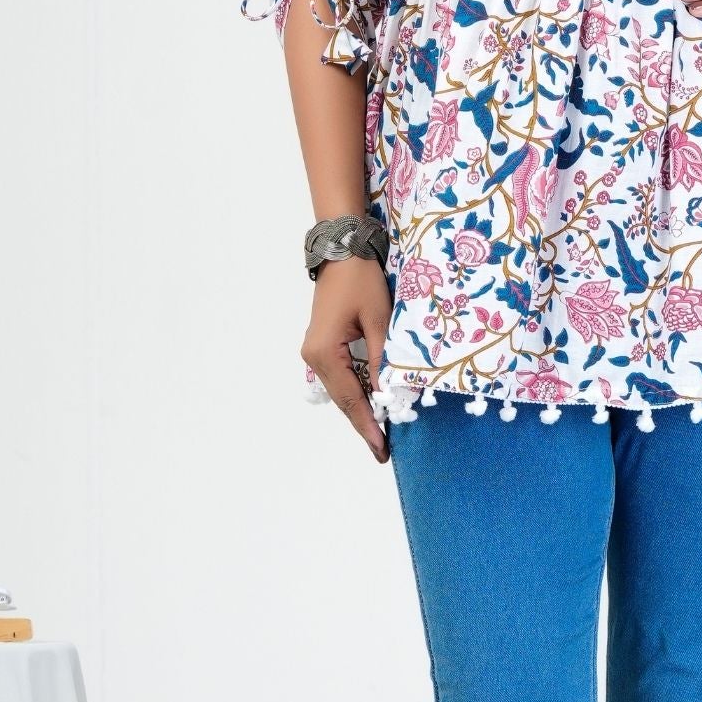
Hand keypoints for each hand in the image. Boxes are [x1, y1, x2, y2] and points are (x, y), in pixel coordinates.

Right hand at [301, 256, 391, 463]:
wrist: (341, 250)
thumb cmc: (361, 280)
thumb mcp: (379, 320)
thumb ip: (382, 360)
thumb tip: (388, 396)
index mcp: (324, 352)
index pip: (351, 399)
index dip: (368, 426)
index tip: (381, 450)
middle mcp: (314, 357)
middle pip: (343, 399)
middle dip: (364, 424)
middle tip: (383, 451)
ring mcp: (315, 352)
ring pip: (341, 390)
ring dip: (361, 410)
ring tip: (380, 433)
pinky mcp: (322, 346)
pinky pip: (340, 377)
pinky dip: (356, 392)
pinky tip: (371, 405)